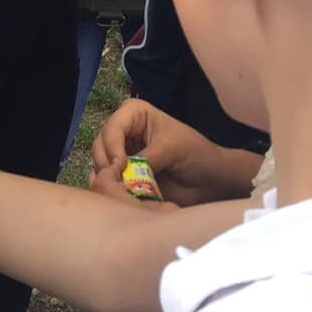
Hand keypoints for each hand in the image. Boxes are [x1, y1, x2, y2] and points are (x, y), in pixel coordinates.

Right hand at [89, 98, 253, 207]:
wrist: (211, 181)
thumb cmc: (197, 155)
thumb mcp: (172, 149)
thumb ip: (145, 158)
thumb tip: (121, 173)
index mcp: (134, 114)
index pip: (111, 127)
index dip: (111, 146)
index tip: (120, 166)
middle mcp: (124, 132)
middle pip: (99, 146)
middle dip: (106, 165)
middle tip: (119, 183)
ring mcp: (122, 155)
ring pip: (99, 166)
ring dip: (108, 180)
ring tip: (124, 192)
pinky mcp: (123, 177)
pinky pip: (106, 183)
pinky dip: (110, 191)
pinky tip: (123, 198)